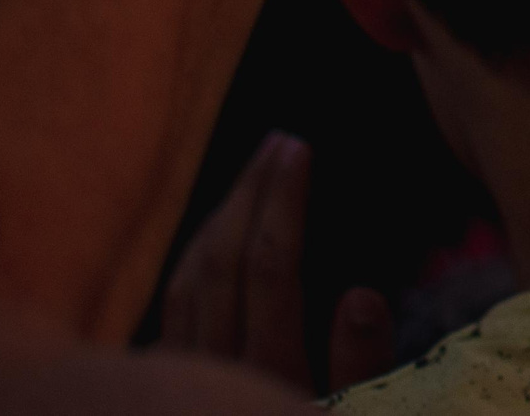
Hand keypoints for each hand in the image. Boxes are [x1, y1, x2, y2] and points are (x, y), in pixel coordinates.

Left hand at [159, 133, 393, 396]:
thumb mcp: (356, 412)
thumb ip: (361, 364)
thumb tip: (361, 295)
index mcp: (271, 371)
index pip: (272, 267)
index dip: (283, 201)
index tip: (299, 149)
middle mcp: (217, 366)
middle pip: (223, 261)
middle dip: (250, 192)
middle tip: (278, 141)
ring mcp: (184, 372)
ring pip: (189, 278)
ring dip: (219, 216)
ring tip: (251, 173)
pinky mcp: (168, 379)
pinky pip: (171, 306)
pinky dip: (191, 255)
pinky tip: (211, 234)